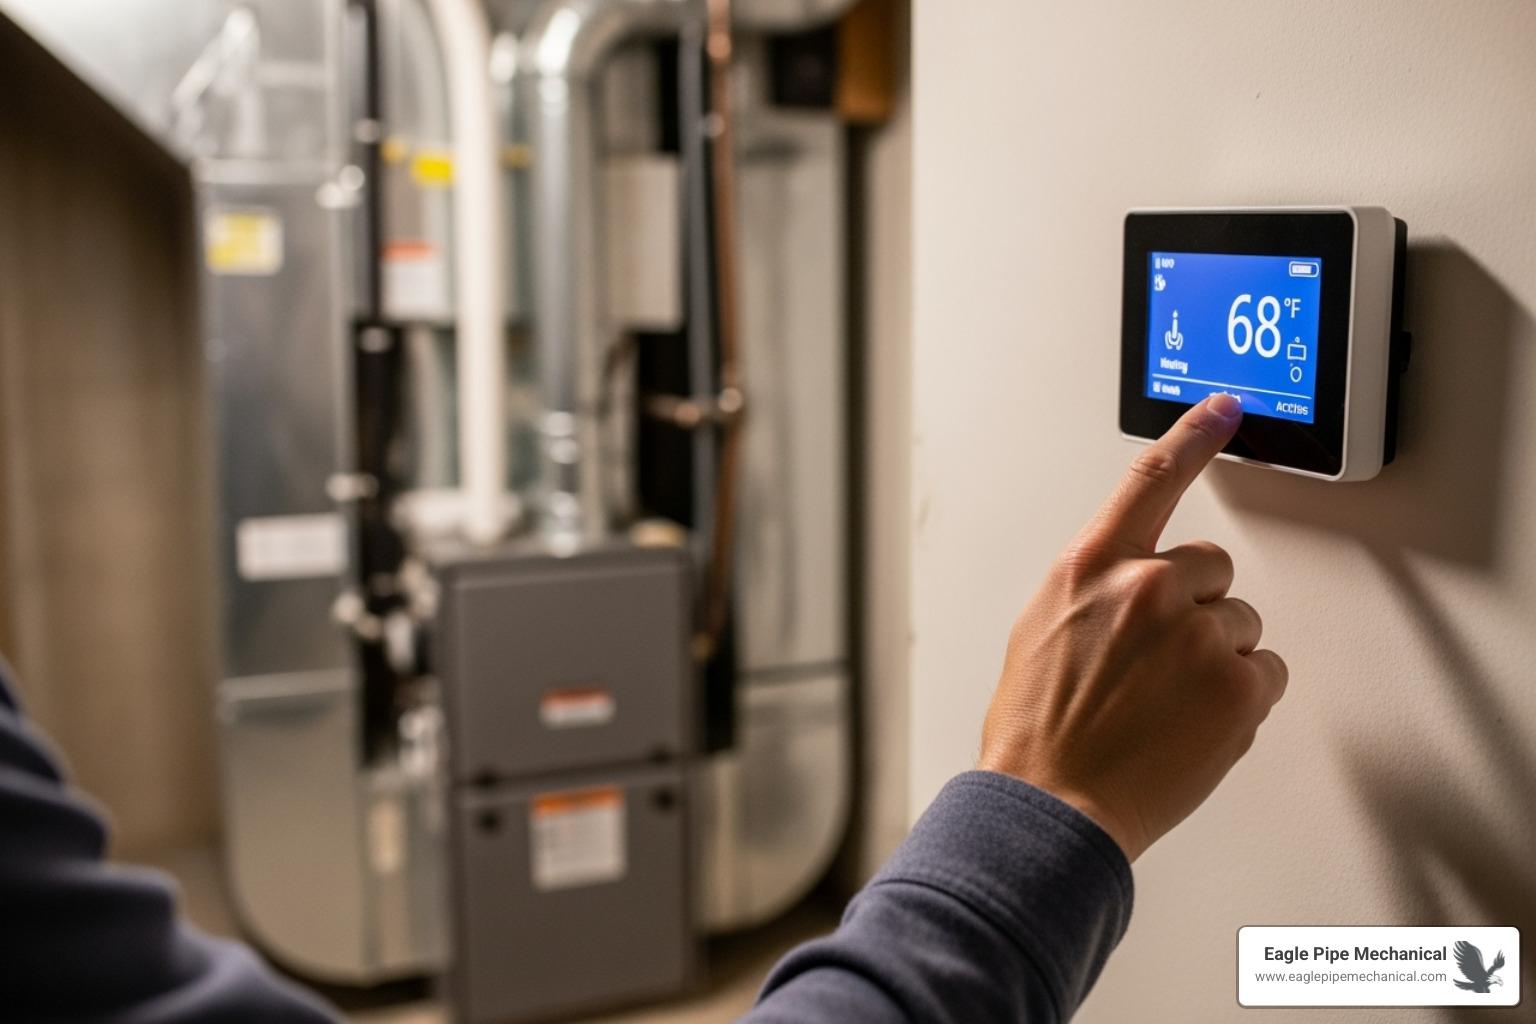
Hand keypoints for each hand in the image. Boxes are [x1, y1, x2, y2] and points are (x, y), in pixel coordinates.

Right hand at [978, 394, 1286, 861]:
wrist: (1051, 802)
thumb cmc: (1036, 728)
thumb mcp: (1040, 631)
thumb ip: (1094, 590)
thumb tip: (1127, 584)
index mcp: (1091, 568)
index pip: (1149, 482)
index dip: (1192, 437)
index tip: (1224, 407)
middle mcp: (1146, 589)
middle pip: (1211, 568)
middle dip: (1196, 606)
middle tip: (1157, 662)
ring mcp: (1197, 636)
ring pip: (1239, 625)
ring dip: (1215, 657)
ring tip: (1163, 704)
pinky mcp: (1236, 687)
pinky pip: (1264, 673)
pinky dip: (1238, 698)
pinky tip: (1191, 723)